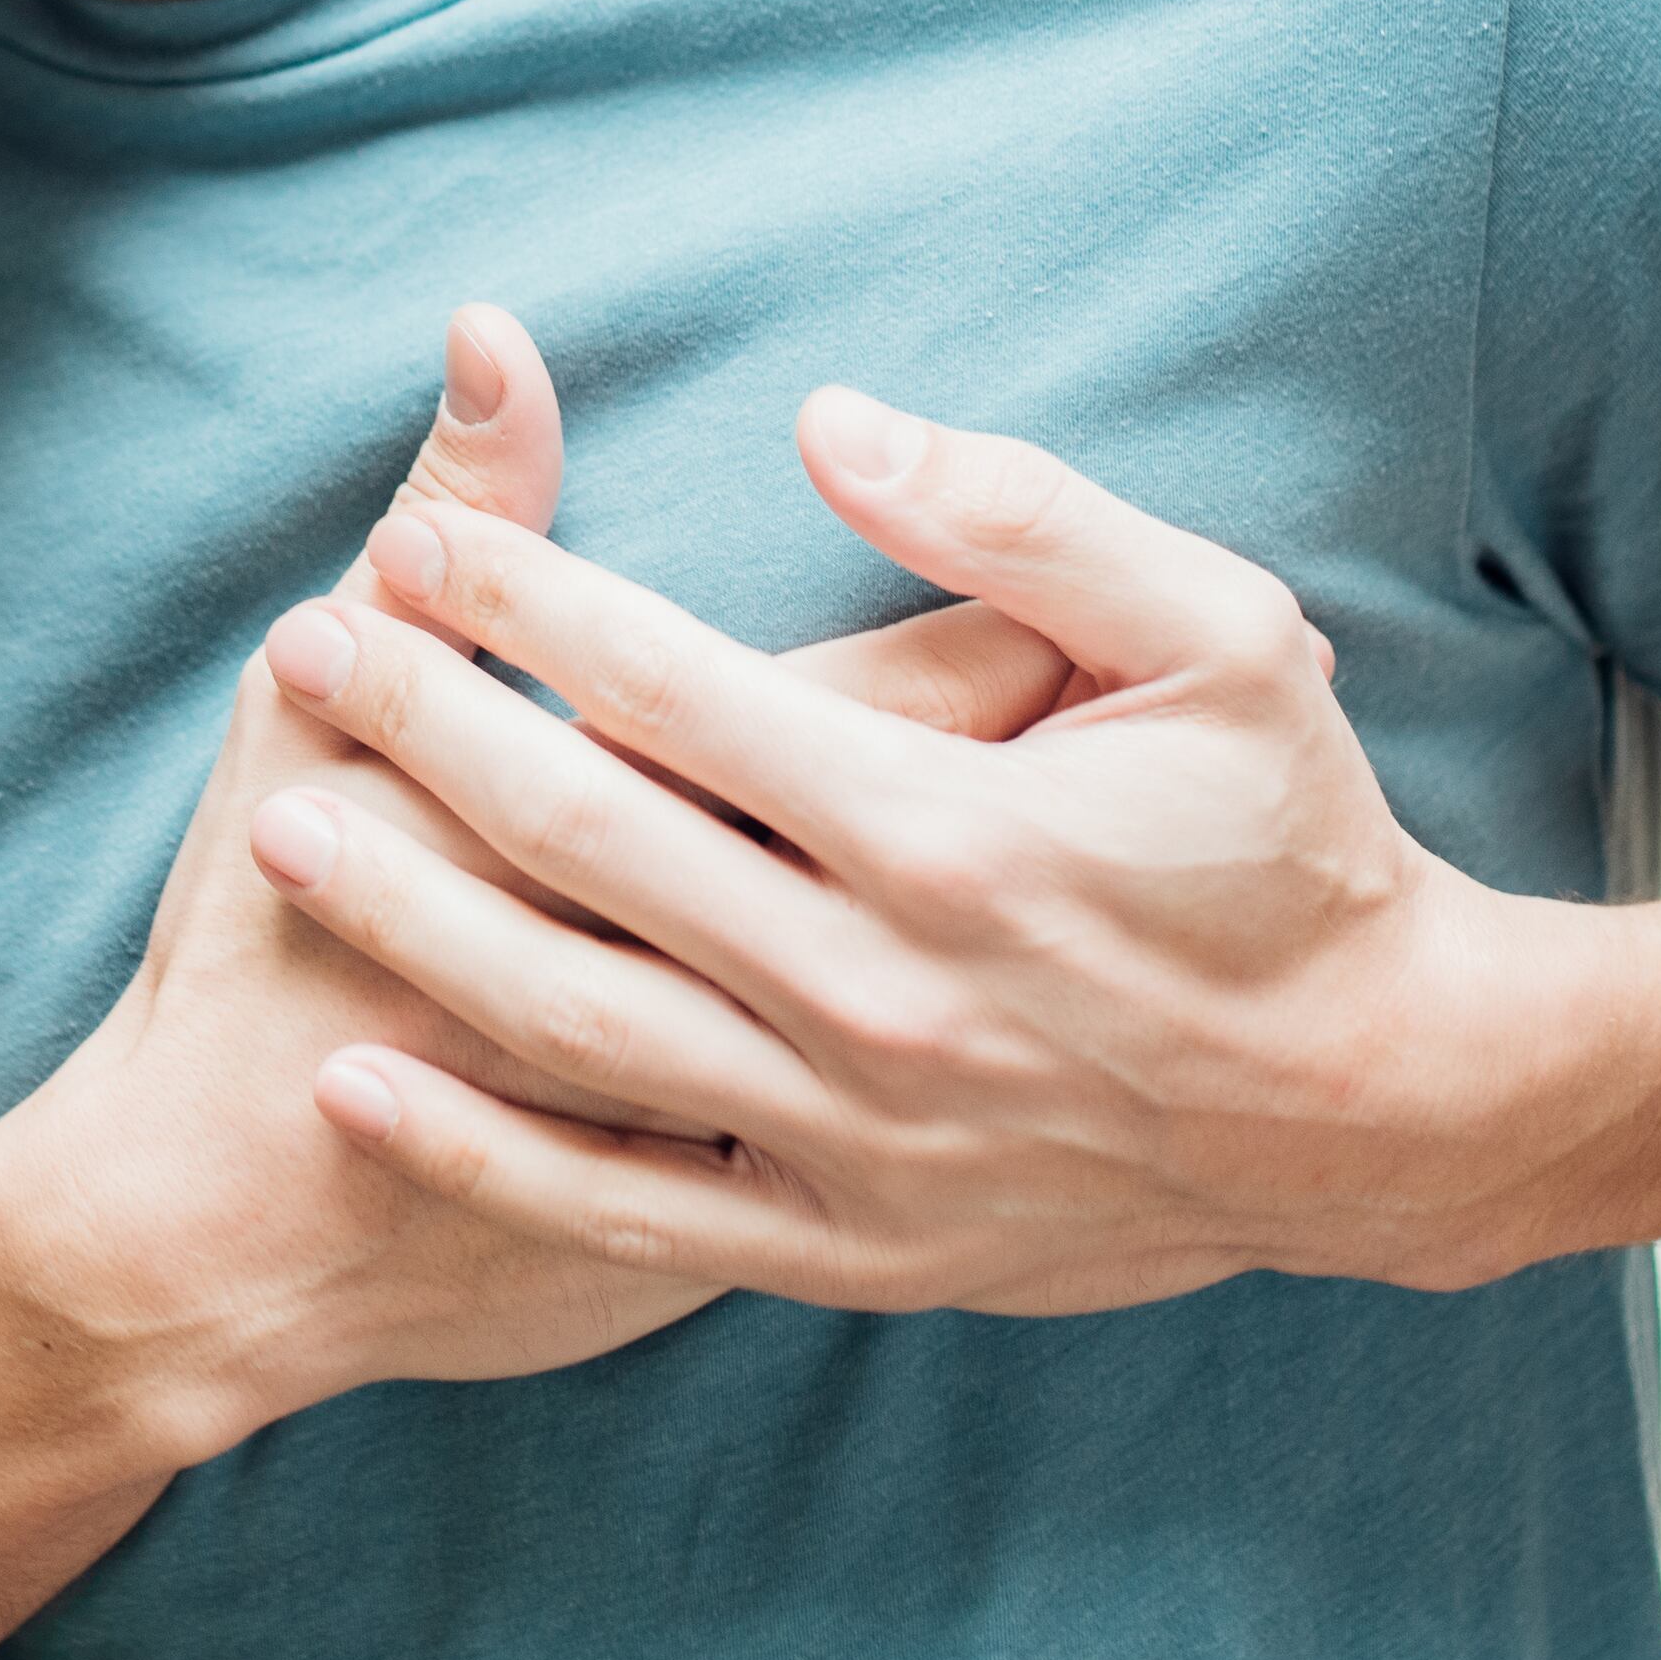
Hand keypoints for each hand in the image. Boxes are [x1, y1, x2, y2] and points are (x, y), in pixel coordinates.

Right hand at [0, 325, 1083, 1440]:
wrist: (208, 1236)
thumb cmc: (251, 942)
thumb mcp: (317, 699)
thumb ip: (441, 513)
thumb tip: (496, 327)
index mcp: (671, 809)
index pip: (906, 684)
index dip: (1016, 623)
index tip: (1085, 592)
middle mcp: (751, 965)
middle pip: (971, 818)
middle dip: (1071, 742)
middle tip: (1152, 669)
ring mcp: (768, 1114)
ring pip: (972, 972)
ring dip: (1057, 885)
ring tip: (1128, 799)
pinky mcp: (763, 1227)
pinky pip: (927, 1117)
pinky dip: (988, 1051)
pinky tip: (1024, 989)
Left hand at [242, 387, 1660, 1315]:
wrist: (1374, 1109)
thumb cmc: (1295, 846)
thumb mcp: (1221, 632)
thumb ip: (1023, 519)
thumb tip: (829, 418)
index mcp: (951, 831)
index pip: (678, 694)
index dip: (527, 608)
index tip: (417, 545)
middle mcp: (879, 991)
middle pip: (590, 844)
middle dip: (429, 735)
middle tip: (305, 649)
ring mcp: (854, 1134)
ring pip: (575, 1023)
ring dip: (415, 922)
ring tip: (287, 828)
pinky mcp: (846, 1241)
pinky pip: (625, 1202)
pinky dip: (483, 1149)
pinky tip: (365, 1077)